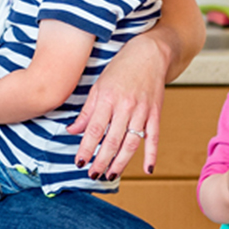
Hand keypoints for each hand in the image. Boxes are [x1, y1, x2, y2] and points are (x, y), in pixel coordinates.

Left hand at [66, 34, 171, 177]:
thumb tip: (73, 131)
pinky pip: (153, 137)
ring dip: (121, 162)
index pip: (94, 129)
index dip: (86, 148)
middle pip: (112, 140)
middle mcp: (125, 106)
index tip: (79, 162)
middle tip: (93, 175)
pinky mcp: (156, 113)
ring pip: (131, 142)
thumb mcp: (99, 86)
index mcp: (107, 98)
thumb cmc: (120, 68)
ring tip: (111, 175)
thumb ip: (87, 111)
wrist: (149, 53)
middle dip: (102, 160)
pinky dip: (151, 154)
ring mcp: (142, 110)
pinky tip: (147, 169)